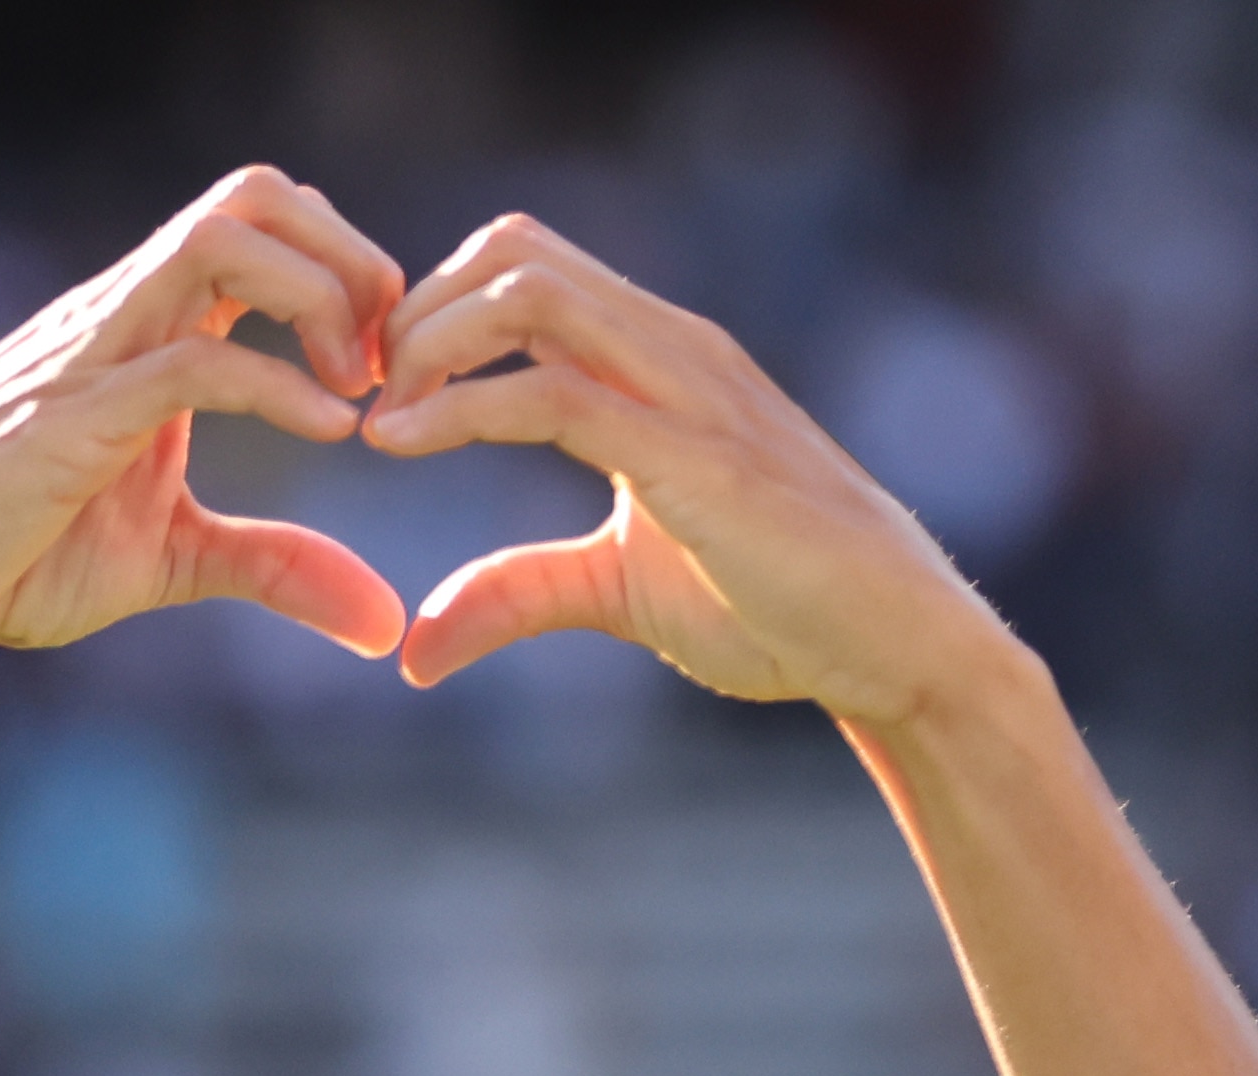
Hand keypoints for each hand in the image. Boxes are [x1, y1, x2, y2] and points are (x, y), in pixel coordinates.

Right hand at [0, 168, 408, 665]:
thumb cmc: (14, 558)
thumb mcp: (171, 562)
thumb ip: (275, 568)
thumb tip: (381, 619)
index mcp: (149, 327)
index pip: (263, 224)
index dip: (348, 272)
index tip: (387, 371)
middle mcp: (123, 313)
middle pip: (254, 196)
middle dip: (348, 256)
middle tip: (388, 362)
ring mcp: (93, 352)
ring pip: (221, 238)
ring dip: (319, 294)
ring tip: (359, 387)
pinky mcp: (71, 416)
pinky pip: (189, 359)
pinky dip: (278, 382)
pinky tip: (330, 428)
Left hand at [360, 217, 1015, 727]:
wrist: (894, 642)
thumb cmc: (778, 606)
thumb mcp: (620, 593)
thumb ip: (521, 593)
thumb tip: (418, 645)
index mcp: (657, 359)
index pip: (526, 267)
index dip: (432, 310)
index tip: (378, 392)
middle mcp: (670, 348)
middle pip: (516, 249)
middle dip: (416, 309)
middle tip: (363, 395)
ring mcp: (686, 390)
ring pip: (529, 291)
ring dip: (428, 340)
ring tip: (380, 416)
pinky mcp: (691, 456)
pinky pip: (554, 394)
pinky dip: (458, 408)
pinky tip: (400, 441)